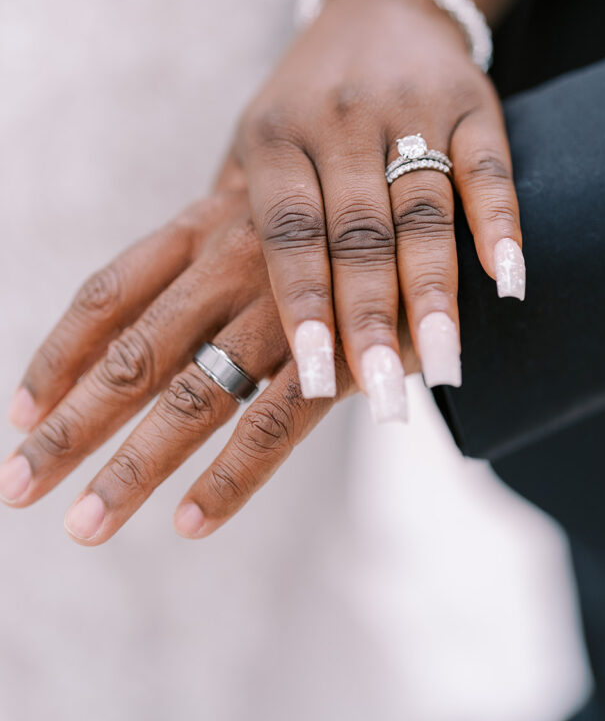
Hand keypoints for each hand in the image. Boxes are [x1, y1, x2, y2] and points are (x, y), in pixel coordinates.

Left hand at [0, 175, 372, 544]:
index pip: (111, 292)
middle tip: (16, 486)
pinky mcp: (346, 351)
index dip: (60, 353)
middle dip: (72, 425)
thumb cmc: (345, 212)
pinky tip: (192, 522)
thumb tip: (143, 316)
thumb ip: (209, 254)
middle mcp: (236, 260)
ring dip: (136, 466)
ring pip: (197, 394)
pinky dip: (233, 476)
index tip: (17, 410)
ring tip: (85, 525)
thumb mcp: (269, 213)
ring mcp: (288, 306)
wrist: (444, 195)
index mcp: (209, 224)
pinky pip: (279, 422)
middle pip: (137, 352)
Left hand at [234, 0, 523, 418]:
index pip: (289, 230)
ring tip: (445, 364)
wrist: (378, 8)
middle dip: (372, 316)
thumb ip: (231, 218)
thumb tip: (206, 322)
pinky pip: (487, 168)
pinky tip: (509, 280)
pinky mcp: (470, 103)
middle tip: (387, 395)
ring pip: (423, 208)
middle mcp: (337, 121)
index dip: (304, 301)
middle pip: (357, 232)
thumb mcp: (251, 141)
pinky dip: (499, 223)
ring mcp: (408, 109)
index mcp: (275, 137)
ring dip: (436, 290)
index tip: (317, 373)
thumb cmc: (302, 101)